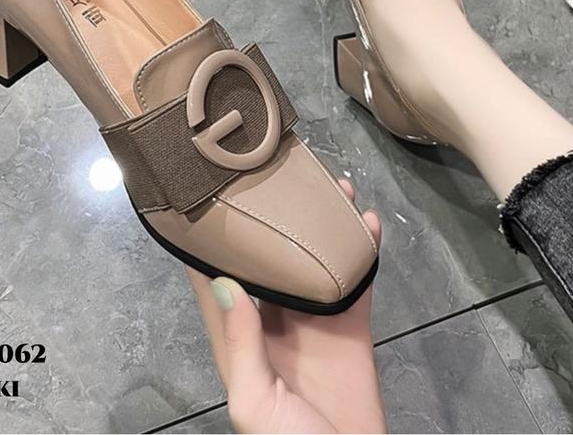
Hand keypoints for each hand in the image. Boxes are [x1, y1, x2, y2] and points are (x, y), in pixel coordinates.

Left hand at [187, 180, 384, 433]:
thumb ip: (241, 342)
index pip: (214, 279)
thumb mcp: (255, 400)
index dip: (208, 240)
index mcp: (239, 336)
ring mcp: (313, 317)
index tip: (206, 194)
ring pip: (313, 257)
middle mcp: (272, 317)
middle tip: (277, 173)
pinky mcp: (349, 323)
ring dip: (321, 224)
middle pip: (268, 256)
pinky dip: (362, 249)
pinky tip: (366, 220)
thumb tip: (226, 281)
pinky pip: (356, 279)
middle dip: (272, 217)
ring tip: (329, 187)